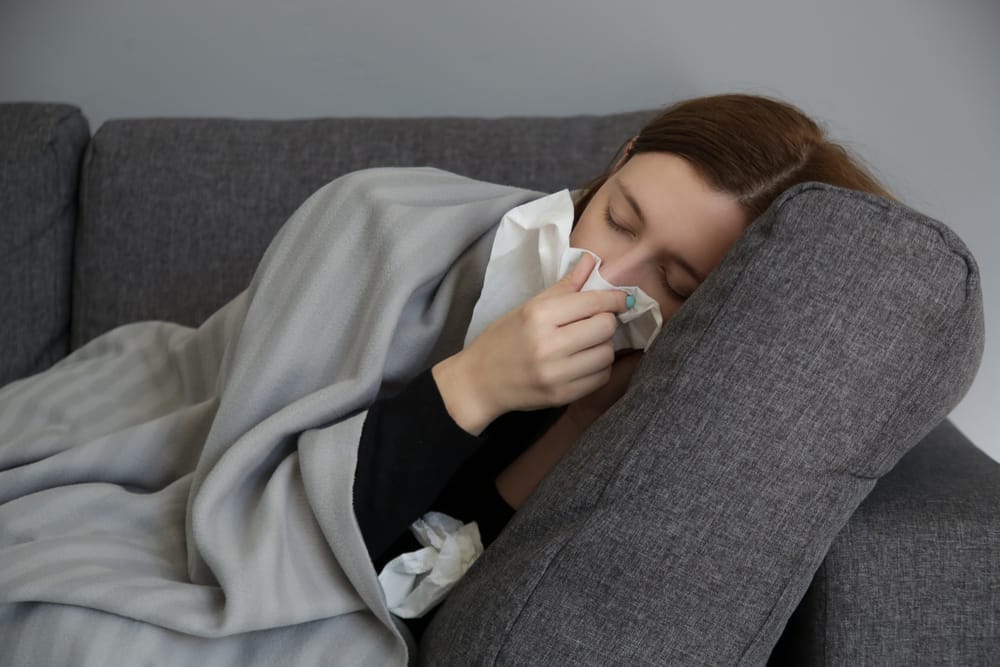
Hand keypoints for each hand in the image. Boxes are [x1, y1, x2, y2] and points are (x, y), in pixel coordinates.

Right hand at [432, 252, 629, 434]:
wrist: (479, 382)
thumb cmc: (503, 339)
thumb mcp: (527, 307)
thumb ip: (564, 287)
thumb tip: (591, 261)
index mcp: (538, 315)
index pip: (593, 302)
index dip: (615, 299)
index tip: (622, 299)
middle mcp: (548, 344)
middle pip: (605, 327)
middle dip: (606, 322)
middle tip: (595, 323)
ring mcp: (556, 374)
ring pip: (607, 353)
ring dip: (603, 346)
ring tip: (586, 344)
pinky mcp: (562, 396)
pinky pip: (601, 378)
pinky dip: (598, 368)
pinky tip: (583, 362)